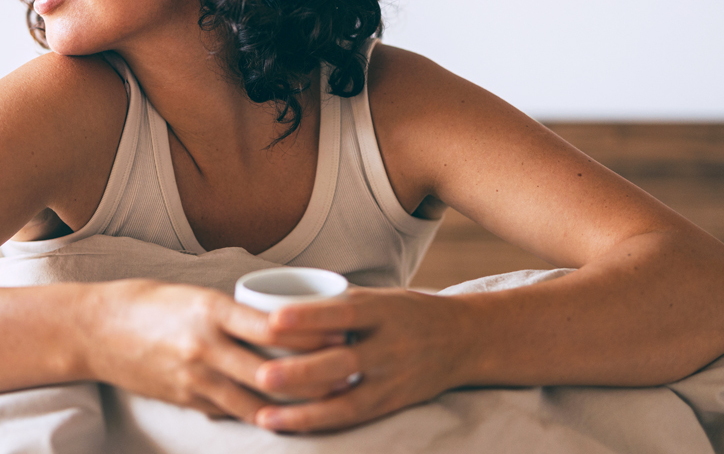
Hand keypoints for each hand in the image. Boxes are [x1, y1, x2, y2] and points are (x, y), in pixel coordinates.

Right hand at [80, 279, 344, 421]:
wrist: (95, 330)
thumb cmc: (148, 303)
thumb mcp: (194, 295)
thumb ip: (233, 311)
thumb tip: (281, 323)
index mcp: (211, 310)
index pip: (273, 326)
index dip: (311, 334)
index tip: (342, 332)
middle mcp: (206, 346)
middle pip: (273, 370)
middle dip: (314, 376)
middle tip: (349, 374)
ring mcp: (196, 378)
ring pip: (258, 400)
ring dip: (295, 405)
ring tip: (329, 401)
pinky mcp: (188, 400)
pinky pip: (234, 411)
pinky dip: (262, 414)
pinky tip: (286, 416)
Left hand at [250, 287, 472, 432]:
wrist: (463, 340)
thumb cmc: (406, 312)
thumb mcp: (378, 298)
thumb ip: (337, 303)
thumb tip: (278, 300)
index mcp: (384, 311)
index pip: (343, 312)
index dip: (309, 316)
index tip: (272, 319)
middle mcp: (390, 346)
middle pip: (343, 362)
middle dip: (300, 372)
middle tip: (260, 375)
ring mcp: (393, 379)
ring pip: (347, 401)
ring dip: (304, 412)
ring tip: (265, 415)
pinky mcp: (392, 404)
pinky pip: (354, 417)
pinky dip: (321, 423)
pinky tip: (289, 427)